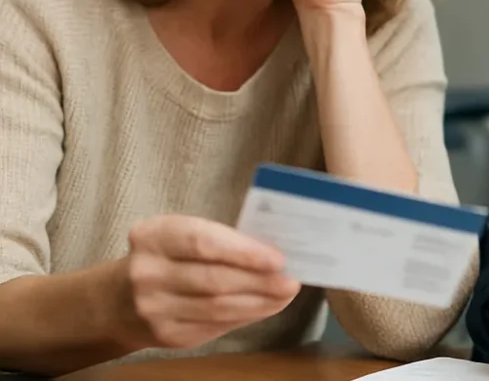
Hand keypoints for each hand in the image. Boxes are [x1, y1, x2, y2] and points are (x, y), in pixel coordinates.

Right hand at [114, 214, 300, 350]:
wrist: (116, 300)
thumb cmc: (165, 256)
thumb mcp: (180, 235)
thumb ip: (220, 239)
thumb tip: (273, 250)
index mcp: (154, 236)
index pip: (203, 243)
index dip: (244, 252)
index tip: (278, 258)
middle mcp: (148, 273)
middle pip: (214, 280)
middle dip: (260, 281)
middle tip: (291, 280)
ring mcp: (154, 308)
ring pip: (218, 307)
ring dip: (259, 302)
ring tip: (285, 294)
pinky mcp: (166, 335)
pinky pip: (215, 326)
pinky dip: (246, 315)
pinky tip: (265, 307)